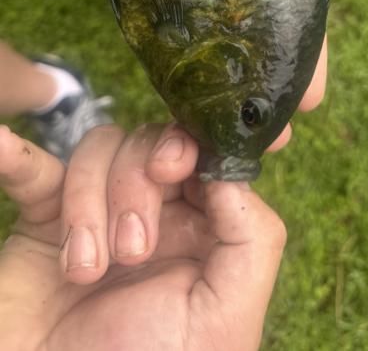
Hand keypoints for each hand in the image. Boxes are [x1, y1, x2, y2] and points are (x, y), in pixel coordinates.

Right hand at [0, 123, 285, 350]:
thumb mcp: (221, 319)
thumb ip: (251, 241)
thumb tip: (229, 173)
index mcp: (202, 229)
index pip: (204, 155)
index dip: (191, 146)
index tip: (173, 166)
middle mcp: (156, 212)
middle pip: (152, 144)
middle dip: (137, 186)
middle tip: (130, 252)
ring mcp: (98, 210)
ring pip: (101, 149)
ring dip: (88, 204)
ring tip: (84, 271)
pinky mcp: (45, 219)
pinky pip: (35, 167)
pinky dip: (17, 154)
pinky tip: (2, 142)